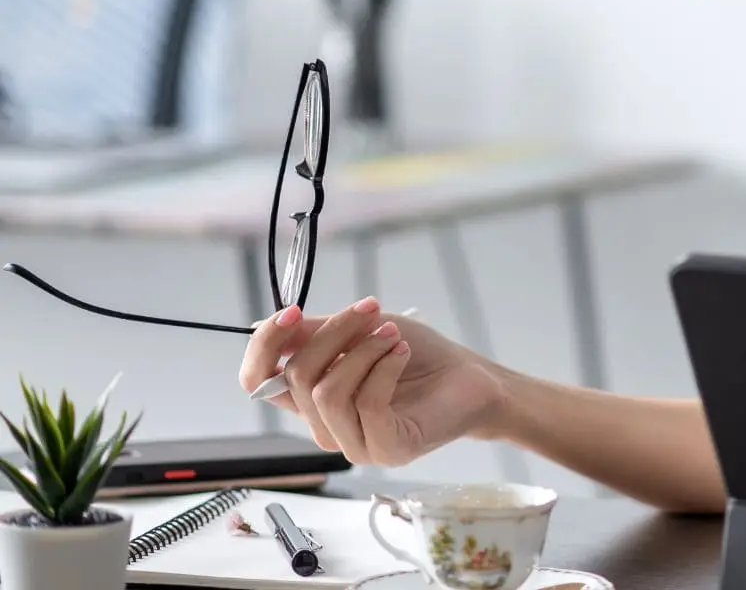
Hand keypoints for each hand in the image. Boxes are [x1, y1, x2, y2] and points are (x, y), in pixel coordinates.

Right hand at [238, 298, 509, 465]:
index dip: (264, 346)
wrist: (472, 379)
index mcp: (312, 400)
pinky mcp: (387, 449)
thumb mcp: (362, 332)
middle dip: (332, 334)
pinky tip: (402, 353)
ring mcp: (355, 444)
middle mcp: (326, 427)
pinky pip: (366, 404)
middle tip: (371, 310)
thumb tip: (261, 324)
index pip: (258, 383)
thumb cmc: (418, 356)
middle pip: (296, 378)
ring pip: (327, 393)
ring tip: (393, 336)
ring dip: (363, 352)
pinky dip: (384, 368)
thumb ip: (314, 333)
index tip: (290, 312)